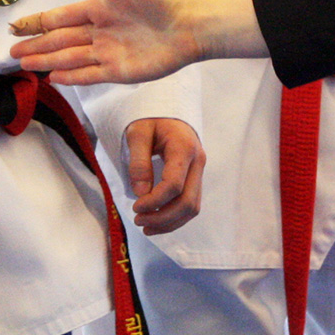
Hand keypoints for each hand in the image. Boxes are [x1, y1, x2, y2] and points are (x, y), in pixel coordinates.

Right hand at [10, 0, 207, 83]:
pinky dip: (71, 77)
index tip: (16, 26)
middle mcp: (98, 32)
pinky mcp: (118, 71)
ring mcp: (107, 53)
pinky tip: (53, 77)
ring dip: (47, 61)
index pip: (60, 17)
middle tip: (12, 52)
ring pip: (69, 58)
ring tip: (25, 65)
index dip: (38, 22)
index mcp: (98, 9)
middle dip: (36, 45)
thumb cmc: (164, 3)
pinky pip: (89, 75)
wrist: (189, 29)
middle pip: (60, 40)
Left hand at [122, 117, 204, 233]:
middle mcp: (198, 161)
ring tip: (146, 226)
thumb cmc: (151, 118)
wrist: (168, 109)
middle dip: (162, 217)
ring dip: (170, 222)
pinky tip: (157, 220)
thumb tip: (141, 193)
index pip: (174, 185)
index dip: (154, 201)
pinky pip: (191, 203)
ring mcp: (199, 170)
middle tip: (138, 220)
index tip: (135, 207)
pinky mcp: (196, 177)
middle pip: (187, 201)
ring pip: (192, 207)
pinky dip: (175, 217)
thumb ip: (138, 162)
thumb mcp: (138, 132)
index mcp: (184, 147)